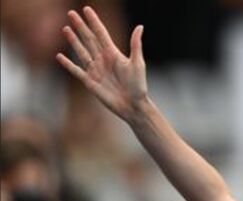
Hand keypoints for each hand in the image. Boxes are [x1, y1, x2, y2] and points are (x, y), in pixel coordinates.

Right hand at [56, 7, 146, 122]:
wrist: (133, 106)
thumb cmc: (138, 86)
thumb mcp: (137, 64)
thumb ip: (135, 45)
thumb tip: (140, 26)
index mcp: (114, 54)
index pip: (101, 33)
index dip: (94, 21)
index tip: (86, 9)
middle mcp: (103, 60)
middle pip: (89, 39)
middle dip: (80, 26)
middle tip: (71, 13)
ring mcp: (96, 70)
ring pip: (82, 51)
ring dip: (73, 41)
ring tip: (65, 29)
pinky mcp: (90, 82)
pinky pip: (76, 71)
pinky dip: (68, 64)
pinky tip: (59, 56)